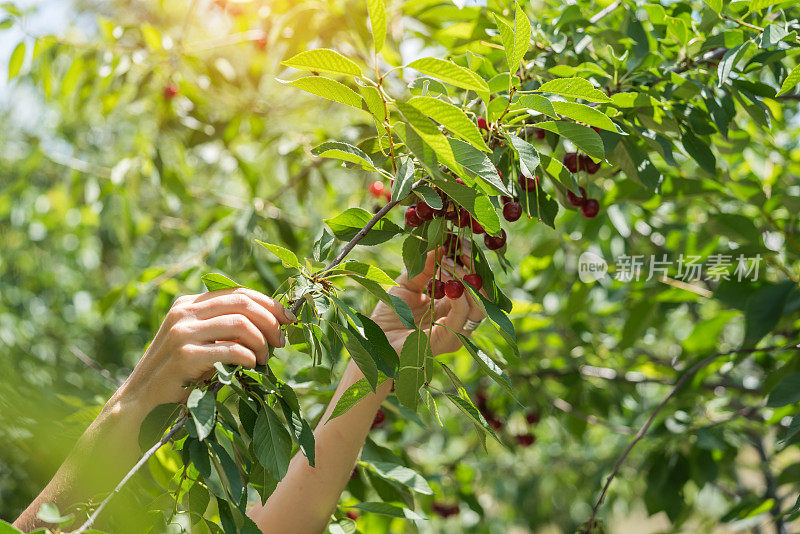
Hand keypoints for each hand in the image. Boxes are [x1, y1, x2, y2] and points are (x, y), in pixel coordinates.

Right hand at [117, 288, 295, 410]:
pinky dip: (249, 356)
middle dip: (270, 321)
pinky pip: (230, 349)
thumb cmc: (179, 376)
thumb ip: (226, 330)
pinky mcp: (185, 355)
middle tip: (281, 342)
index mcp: (189, 304)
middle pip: (243, 303)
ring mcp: (183, 332)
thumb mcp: (202, 344)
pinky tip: (252, 366)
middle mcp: (185, 312)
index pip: (238, 293)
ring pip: (240, 323)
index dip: (269, 304)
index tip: (289, 318)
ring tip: (265, 359)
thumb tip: (272, 325)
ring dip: (262, 341)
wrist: (141, 402)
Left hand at [371, 241, 486, 354]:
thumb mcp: (407, 283)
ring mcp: (456, 330)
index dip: (469, 261)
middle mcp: (458, 317)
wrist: (374, 340)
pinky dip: (460, 297)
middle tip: (461, 248)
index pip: (471, 281)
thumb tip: (441, 246)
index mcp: (451, 304)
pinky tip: (449, 282)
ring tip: (449, 264)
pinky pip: (463, 317)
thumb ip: (424, 267)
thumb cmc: (389, 315)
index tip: (461, 240)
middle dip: (473, 267)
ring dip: (467, 280)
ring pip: (479, 305)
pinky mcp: (449, 340)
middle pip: (481, 292)